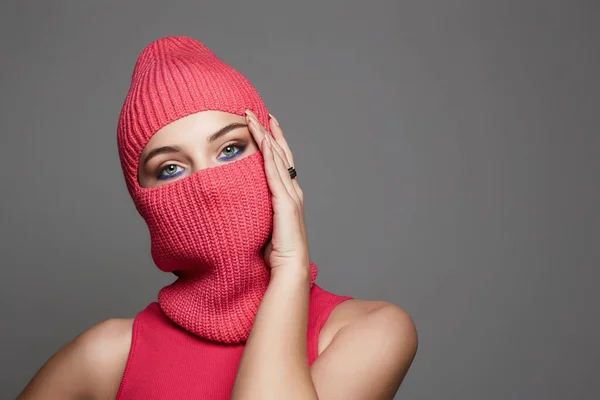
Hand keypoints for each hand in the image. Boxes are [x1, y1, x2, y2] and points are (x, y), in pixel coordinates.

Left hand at [245, 110, 309, 275]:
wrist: (289, 268)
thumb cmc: (275, 253)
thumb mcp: (263, 225)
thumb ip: (256, 211)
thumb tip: (236, 205)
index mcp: (287, 195)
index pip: (279, 162)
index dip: (271, 141)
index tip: (260, 124)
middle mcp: (292, 190)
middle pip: (280, 153)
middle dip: (269, 130)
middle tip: (257, 111)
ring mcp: (290, 194)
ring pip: (276, 157)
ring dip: (265, 135)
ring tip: (253, 117)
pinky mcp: (285, 201)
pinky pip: (274, 171)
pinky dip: (268, 153)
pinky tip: (262, 139)